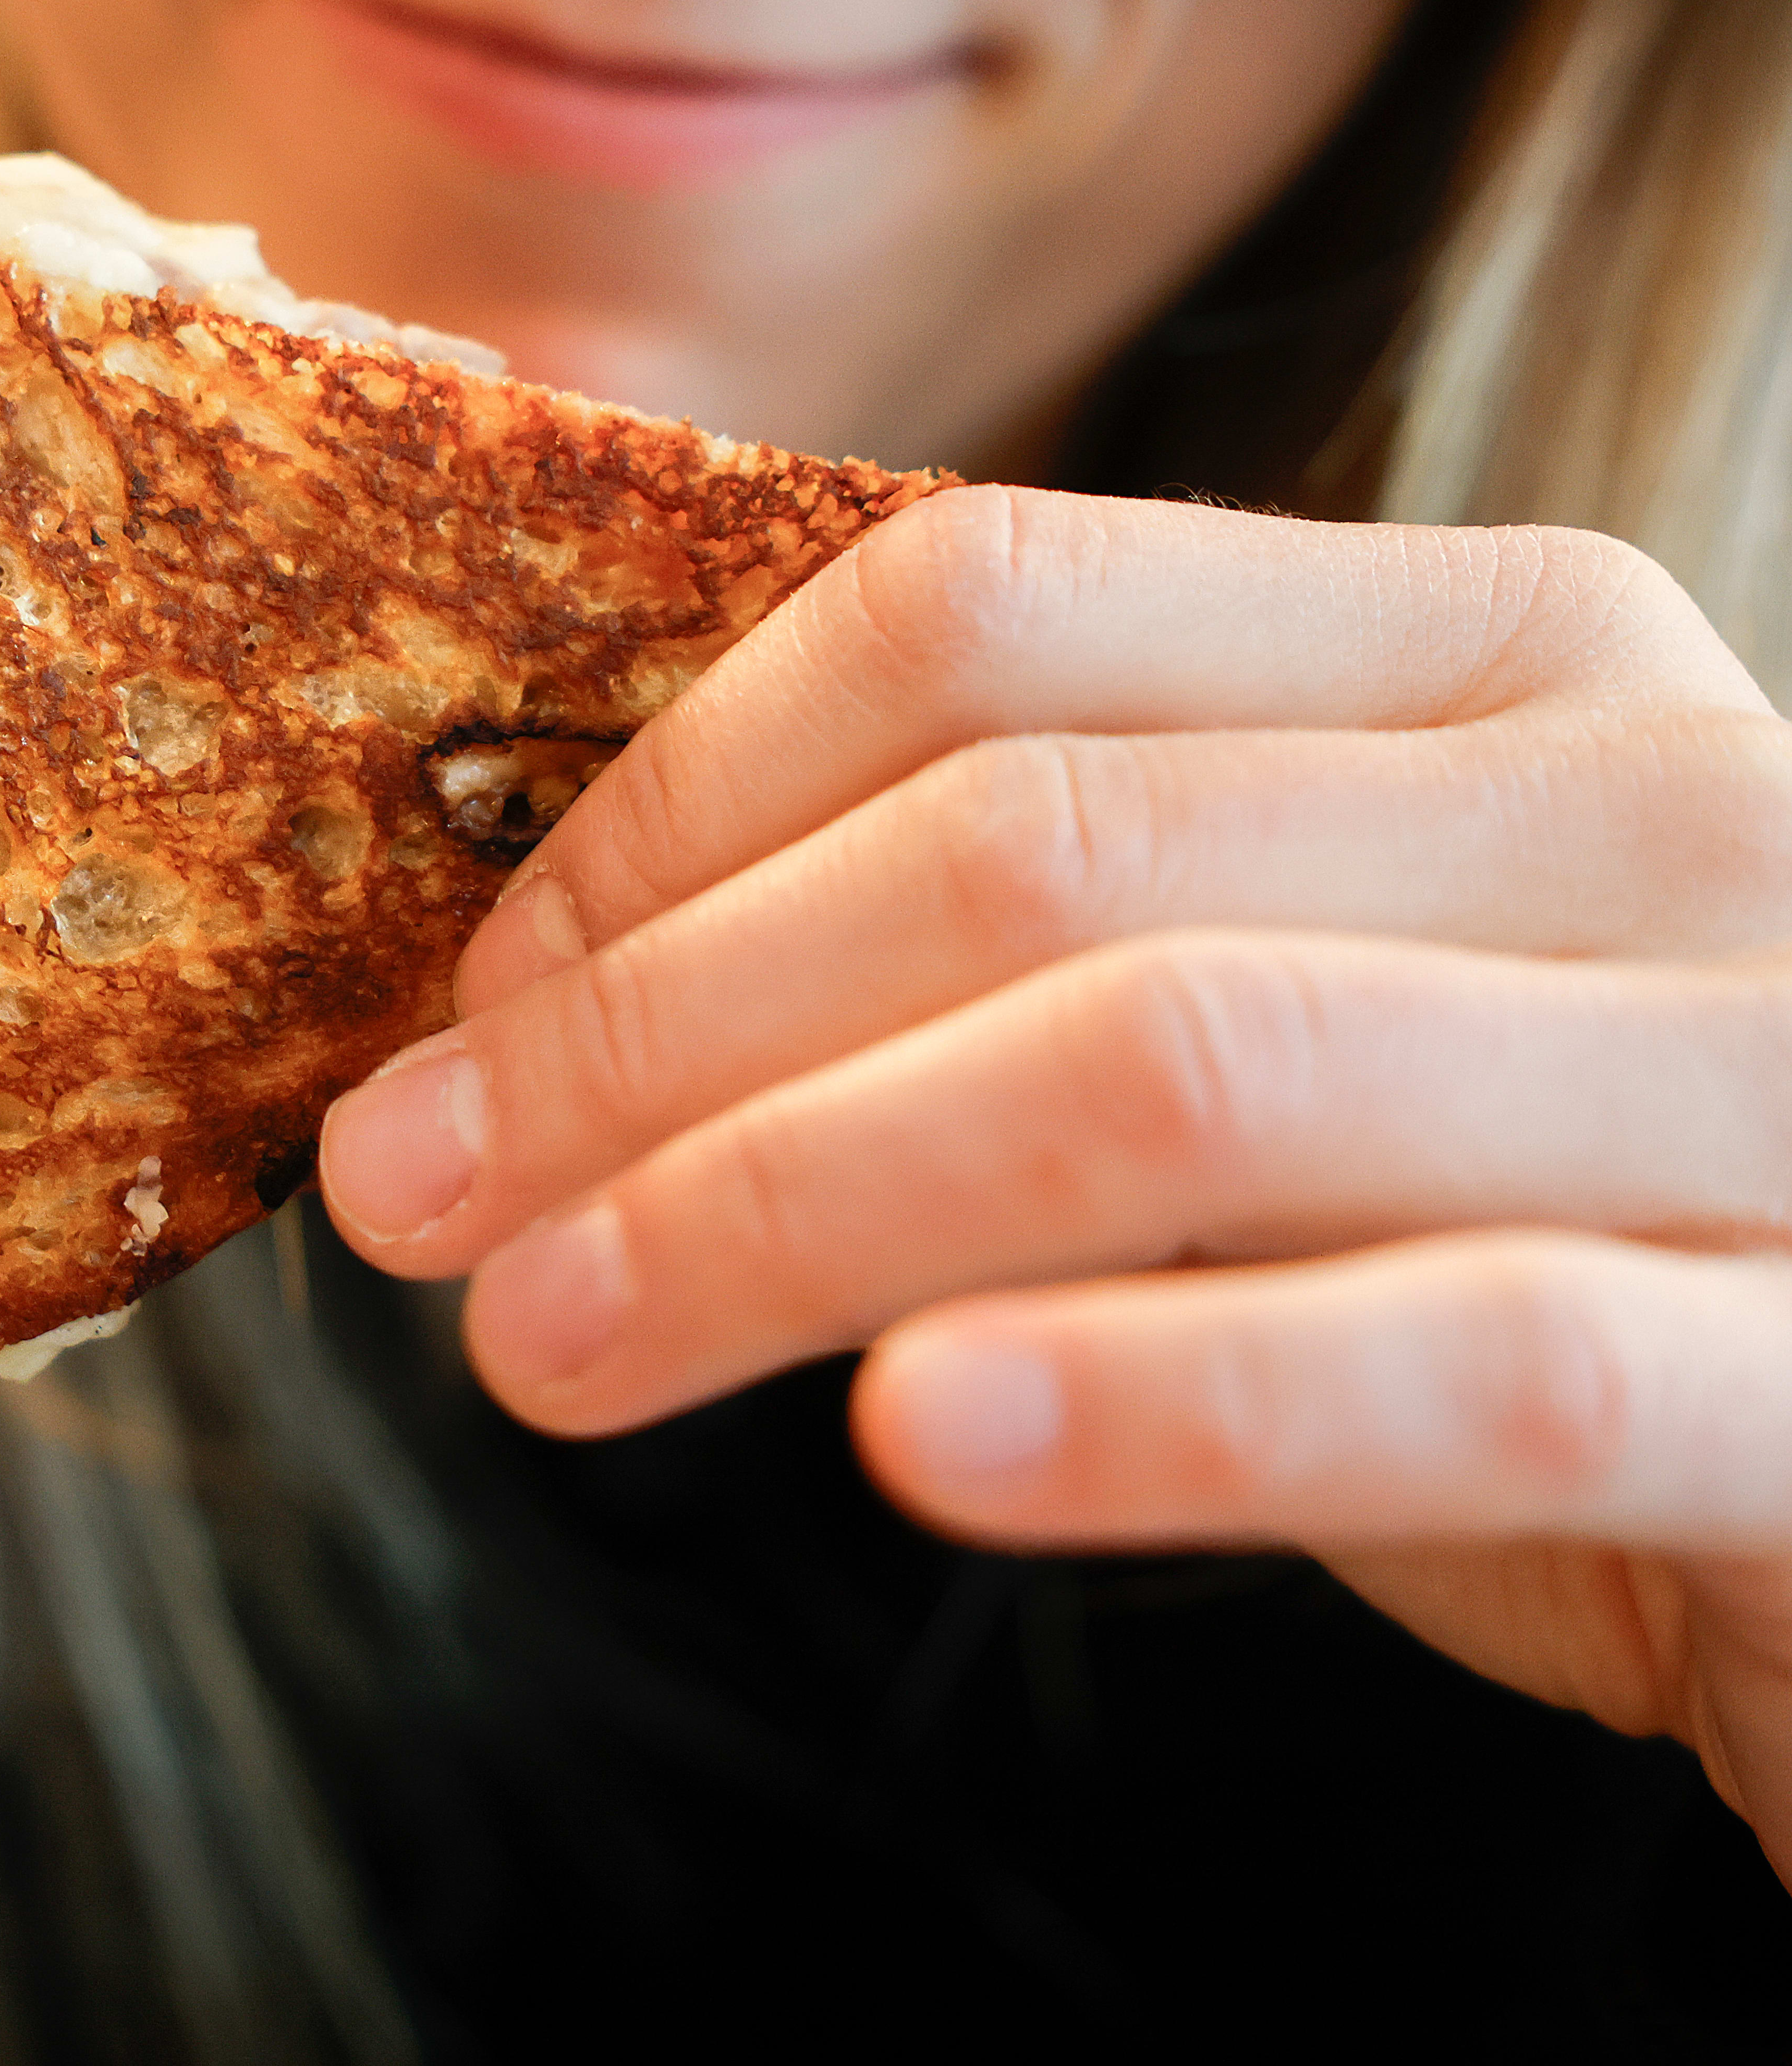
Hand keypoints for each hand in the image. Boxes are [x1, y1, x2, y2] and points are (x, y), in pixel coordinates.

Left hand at [317, 487, 1791, 1877]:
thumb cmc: (1541, 1242)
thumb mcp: (1274, 1047)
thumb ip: (1004, 978)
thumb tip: (538, 1034)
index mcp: (1494, 648)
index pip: (982, 620)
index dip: (664, 810)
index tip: (460, 1009)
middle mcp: (1659, 796)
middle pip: (1032, 848)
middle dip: (655, 1034)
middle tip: (412, 1202)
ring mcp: (1791, 1068)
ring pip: (1192, 1068)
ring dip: (795, 1208)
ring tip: (542, 1347)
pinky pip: (1479, 1358)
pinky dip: (1165, 1398)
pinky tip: (914, 1445)